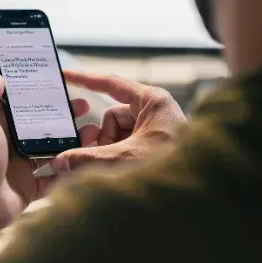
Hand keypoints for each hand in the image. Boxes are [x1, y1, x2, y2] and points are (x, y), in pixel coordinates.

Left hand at [4, 96, 94, 209]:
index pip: (21, 105)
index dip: (39, 94)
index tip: (60, 84)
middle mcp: (9, 145)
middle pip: (41, 126)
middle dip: (62, 115)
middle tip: (84, 106)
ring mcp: (20, 167)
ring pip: (52, 150)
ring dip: (71, 141)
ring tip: (92, 132)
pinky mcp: (30, 187)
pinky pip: (54, 177)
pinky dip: (69, 169)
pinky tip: (86, 157)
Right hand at [49, 70, 186, 173]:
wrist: (201, 188)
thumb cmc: (172, 167)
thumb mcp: (125, 159)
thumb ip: (89, 158)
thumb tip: (60, 162)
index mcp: (151, 101)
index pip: (110, 84)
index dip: (84, 79)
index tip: (64, 75)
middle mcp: (153, 110)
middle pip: (111, 118)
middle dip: (103, 140)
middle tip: (99, 157)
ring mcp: (154, 127)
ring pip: (116, 135)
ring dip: (111, 152)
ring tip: (119, 169)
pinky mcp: (155, 143)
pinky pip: (126, 145)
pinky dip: (120, 158)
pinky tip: (124, 171)